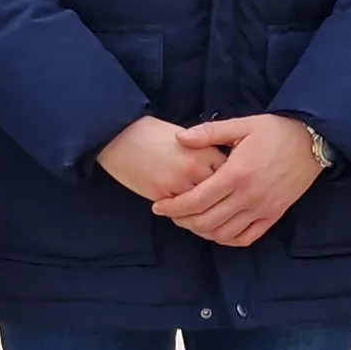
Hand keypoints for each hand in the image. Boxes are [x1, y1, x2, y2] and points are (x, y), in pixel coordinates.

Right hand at [97, 115, 223, 205]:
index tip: (227, 186)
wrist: (120, 136)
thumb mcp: (186, 137)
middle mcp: (195, 169)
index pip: (229, 174)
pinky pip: (181, 214)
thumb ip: (205, 153)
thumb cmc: (152, 133)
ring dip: (203, 213)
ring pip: (201, 208)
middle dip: (219, 200)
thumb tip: (219, 171)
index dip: (228, 182)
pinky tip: (185, 214)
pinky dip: (185, 216)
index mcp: (204, 151)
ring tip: (203, 213)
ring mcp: (178, 184)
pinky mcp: (162, 196)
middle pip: (219, 194)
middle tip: (219, 205)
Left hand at [152, 114, 326, 246]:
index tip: (159, 206)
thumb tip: (179, 138)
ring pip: (224, 233)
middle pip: (206, 220)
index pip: (197, 199)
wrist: (312, 141)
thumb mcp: (242, 125)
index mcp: (237, 174)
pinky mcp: (274, 215)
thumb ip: (209, 133)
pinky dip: (227, 239)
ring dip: (202, 231)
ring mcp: (263, 209)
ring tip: (191, 221)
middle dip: (183, 220)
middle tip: (171, 214)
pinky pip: (246, 238)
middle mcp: (249, 196)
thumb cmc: (275, 130)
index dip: (174, 207)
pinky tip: (217, 230)